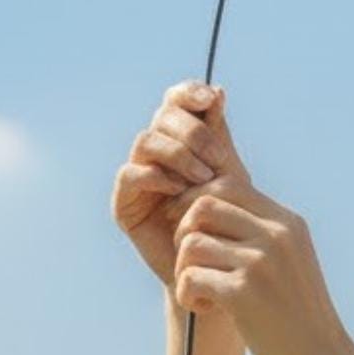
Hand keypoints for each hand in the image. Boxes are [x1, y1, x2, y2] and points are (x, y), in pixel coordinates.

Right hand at [112, 79, 239, 288]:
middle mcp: (156, 151)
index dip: (189, 93)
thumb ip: (219, 134)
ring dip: (178, 154)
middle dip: (192, 132)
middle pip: (163, 117)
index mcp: (181, 137)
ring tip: (204, 177)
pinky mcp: (125, 202)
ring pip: (146, 141)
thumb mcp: (228, 171)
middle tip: (218, 159)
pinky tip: (179, 189)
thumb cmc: (226, 216)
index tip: (211, 100)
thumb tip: (217, 90)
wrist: (216, 263)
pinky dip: (157, 176)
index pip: (176, 100)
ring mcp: (138, 174)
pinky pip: (131, 174)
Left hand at [171, 98, 353, 354]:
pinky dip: (187, 294)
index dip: (197, 203)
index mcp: (287, 223)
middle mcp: (276, 235)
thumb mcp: (290, 260)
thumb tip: (214, 206)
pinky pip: (190, 277)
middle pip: (203, 206)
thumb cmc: (298, 315)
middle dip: (184, 232)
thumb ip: (262, 232)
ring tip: (200, 291)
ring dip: (184, 269)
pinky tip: (205, 308)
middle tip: (193, 262)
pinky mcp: (243, 293)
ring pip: (191, 243)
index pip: (227, 185)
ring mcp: (261, 262)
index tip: (194, 233)